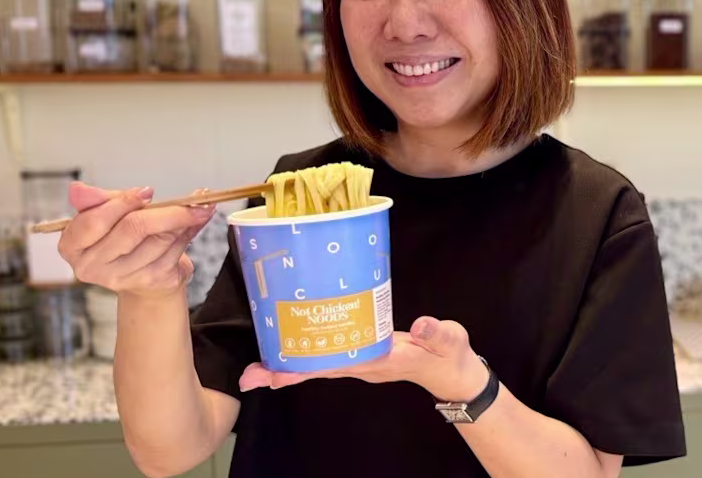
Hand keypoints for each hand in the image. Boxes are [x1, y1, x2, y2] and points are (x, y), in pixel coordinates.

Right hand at [57, 182, 214, 299]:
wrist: (143, 269)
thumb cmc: (122, 234)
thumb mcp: (108, 212)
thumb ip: (99, 199)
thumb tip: (76, 189)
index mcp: (73, 246)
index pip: (94, 221)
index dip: (122, 203)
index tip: (148, 191)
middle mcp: (92, 267)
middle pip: (132, 229)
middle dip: (166, 211)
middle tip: (195, 200)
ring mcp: (121, 278)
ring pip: (159, 239)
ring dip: (183, 221)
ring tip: (196, 210)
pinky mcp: (148, 282)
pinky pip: (174, 251)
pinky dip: (189, 233)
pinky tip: (194, 224)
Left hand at [238, 317, 489, 402]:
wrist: (452, 370)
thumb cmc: (450, 353)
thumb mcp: (450, 341)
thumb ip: (437, 334)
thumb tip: (421, 326)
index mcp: (381, 361)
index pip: (338, 365)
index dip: (308, 368)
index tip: (278, 373)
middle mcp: (364, 365)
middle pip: (318, 370)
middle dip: (285, 373)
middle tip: (249, 375)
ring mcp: (361, 362)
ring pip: (319, 366)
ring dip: (288, 367)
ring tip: (254, 368)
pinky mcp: (362, 354)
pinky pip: (328, 357)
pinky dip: (306, 355)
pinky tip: (287, 348)